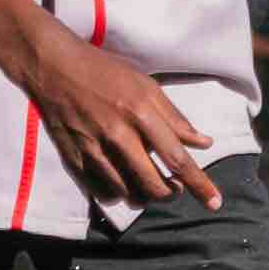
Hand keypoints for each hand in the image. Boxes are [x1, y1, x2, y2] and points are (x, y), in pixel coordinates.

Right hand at [25, 33, 216, 208]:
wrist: (54, 66)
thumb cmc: (105, 71)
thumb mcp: (147, 85)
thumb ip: (175, 118)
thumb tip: (204, 143)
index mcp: (140, 113)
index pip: (177, 159)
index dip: (199, 184)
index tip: (215, 203)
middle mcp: (118, 135)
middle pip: (153, 184)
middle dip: (170, 193)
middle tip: (173, 187)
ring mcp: (93, 149)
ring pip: (127, 193)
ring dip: (145, 197)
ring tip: (149, 186)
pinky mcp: (74, 158)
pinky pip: (101, 192)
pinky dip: (118, 194)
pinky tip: (122, 184)